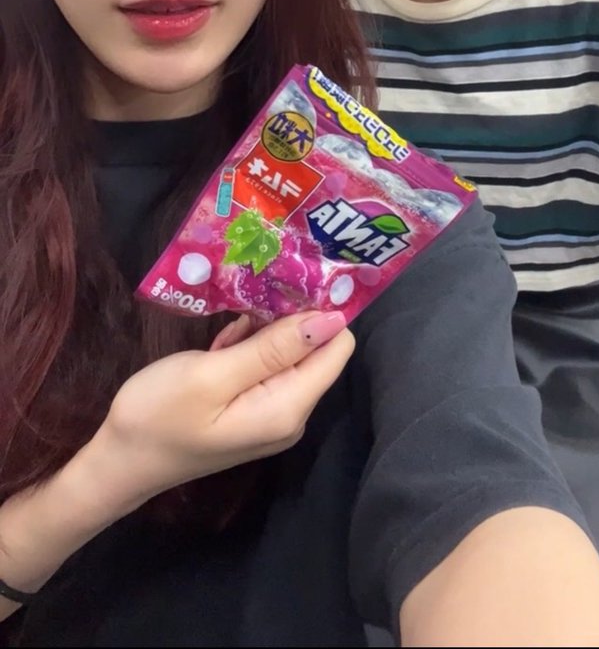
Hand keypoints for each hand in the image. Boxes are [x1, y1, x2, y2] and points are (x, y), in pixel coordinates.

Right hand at [91, 310, 353, 505]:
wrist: (118, 461)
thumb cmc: (157, 415)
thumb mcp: (211, 376)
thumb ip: (272, 349)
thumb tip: (332, 319)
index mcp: (288, 407)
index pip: (337, 347)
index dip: (320, 310)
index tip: (291, 279)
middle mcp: (292, 413)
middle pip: (316, 348)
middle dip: (291, 315)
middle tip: (252, 290)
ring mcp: (272, 412)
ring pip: (289, 352)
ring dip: (265, 328)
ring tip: (232, 316)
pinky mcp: (253, 407)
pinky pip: (267, 365)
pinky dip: (250, 345)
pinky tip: (222, 343)